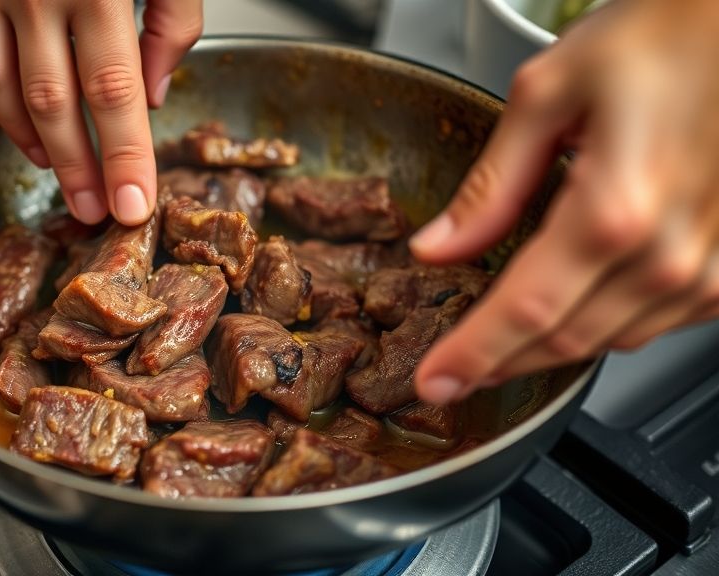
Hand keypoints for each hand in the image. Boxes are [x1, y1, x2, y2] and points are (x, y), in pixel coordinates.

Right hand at [0, 0, 202, 224]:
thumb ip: (172, 18)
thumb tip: (156, 91)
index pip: (114, 92)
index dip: (124, 156)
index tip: (132, 204)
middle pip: (53, 103)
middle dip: (75, 167)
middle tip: (92, 208)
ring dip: (27, 136)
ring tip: (55, 169)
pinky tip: (17, 114)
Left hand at [410, 0, 718, 403]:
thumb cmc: (661, 37)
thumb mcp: (547, 94)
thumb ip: (489, 186)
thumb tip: (439, 247)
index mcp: (613, 212)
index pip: (522, 313)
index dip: (470, 356)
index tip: (434, 383)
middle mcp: (667, 255)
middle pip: (561, 341)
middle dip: (497, 363)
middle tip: (451, 372)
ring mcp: (707, 272)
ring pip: (607, 343)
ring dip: (546, 350)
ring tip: (498, 345)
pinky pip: (653, 325)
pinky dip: (600, 326)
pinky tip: (570, 310)